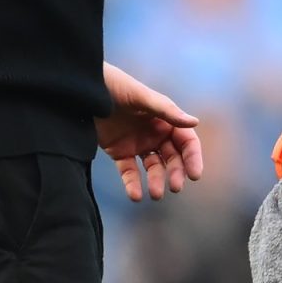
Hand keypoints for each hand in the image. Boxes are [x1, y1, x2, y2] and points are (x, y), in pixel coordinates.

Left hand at [96, 62, 202, 201]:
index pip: (186, 141)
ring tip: (155, 195)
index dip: (192, 157)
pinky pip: (129, 171)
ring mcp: (138, 144)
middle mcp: (155, 133)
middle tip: (176, 187)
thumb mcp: (141, 96)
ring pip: (153, 167)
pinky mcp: (119, 152)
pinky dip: (133, 184)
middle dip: (176, 172)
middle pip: (172, 158)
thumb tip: (194, 122)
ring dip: (156, 181)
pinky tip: (135, 195)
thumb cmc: (117, 87)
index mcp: (166, 119)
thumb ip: (167, 110)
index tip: (194, 175)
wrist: (86, 91)